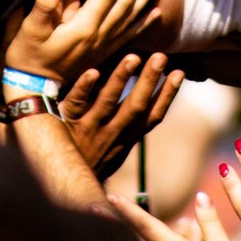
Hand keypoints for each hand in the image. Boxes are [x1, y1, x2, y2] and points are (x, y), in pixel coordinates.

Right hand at [1, 0, 161, 83]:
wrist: (35, 88)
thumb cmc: (28, 55)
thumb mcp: (29, 29)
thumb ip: (45, 4)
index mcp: (84, 27)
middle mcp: (100, 35)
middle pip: (126, 1)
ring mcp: (105, 45)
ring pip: (132, 16)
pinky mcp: (104, 52)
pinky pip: (130, 35)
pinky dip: (145, 23)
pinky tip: (156, 12)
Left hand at [60, 52, 183, 177]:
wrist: (61, 184)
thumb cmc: (89, 160)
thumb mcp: (114, 148)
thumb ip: (126, 125)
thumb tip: (145, 96)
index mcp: (126, 137)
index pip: (152, 116)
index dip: (167, 96)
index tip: (179, 72)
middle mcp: (111, 133)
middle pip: (135, 106)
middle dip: (149, 81)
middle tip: (161, 56)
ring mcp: (90, 128)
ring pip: (108, 102)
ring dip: (121, 79)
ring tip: (133, 58)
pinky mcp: (67, 123)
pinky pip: (76, 103)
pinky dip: (85, 88)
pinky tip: (93, 72)